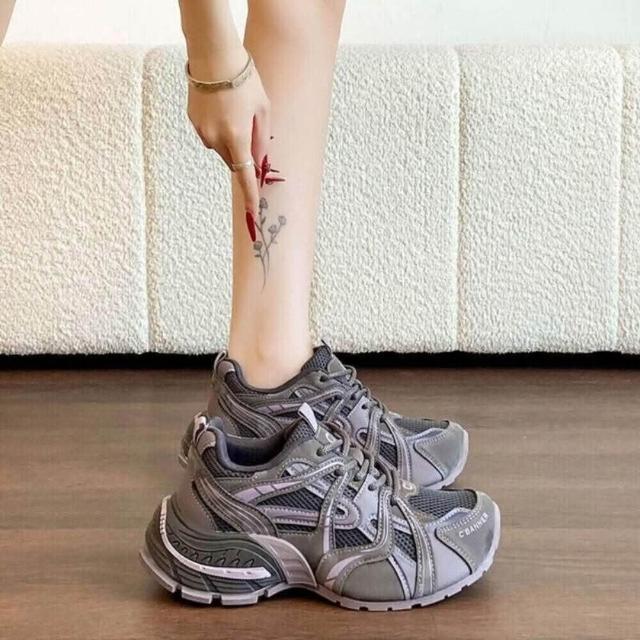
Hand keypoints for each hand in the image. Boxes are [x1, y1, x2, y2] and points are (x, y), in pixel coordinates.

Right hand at [187, 46, 269, 215]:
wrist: (212, 54)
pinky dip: (218, 128)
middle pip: (232, 161)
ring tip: (234, 110)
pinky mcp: (192, 120)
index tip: (253, 211)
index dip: (250, 194)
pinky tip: (221, 106)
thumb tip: (258, 160)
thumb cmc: (244, 79)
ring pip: (220, 148)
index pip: (244, 175)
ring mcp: (202, 130)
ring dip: (230, 140)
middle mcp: (216, 138)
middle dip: (242, 156)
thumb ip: (261, 138)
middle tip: (250, 131)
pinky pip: (209, 134)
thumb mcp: (263, 108)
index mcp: (237, 137)